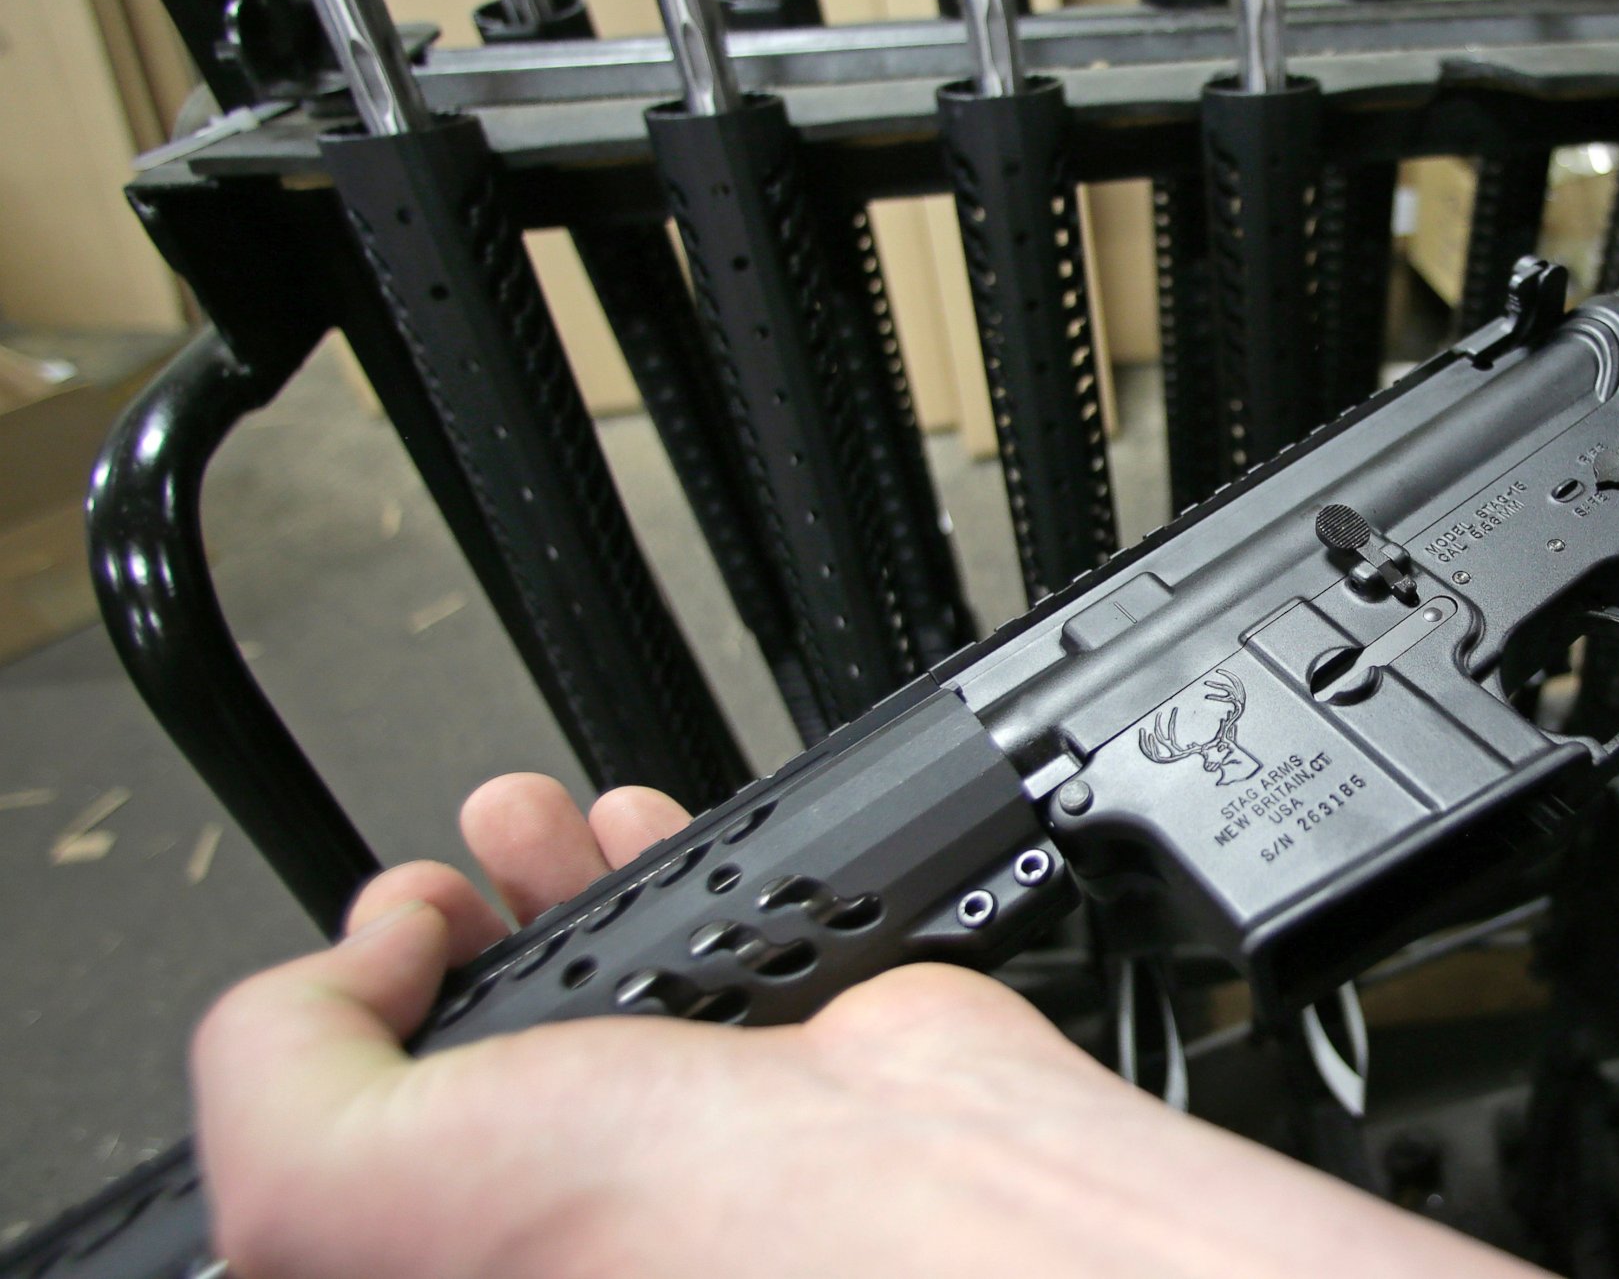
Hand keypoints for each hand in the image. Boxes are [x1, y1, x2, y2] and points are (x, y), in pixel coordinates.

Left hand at [195, 775, 1540, 1278]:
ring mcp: (674, 1126)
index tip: (368, 966)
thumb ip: (270, 1065)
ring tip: (517, 822)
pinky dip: (663, 866)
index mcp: (448, 1258)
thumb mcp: (339, 1183)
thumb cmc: (669, 1232)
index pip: (345, 1150)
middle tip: (436, 894)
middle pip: (466, 1042)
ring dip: (540, 874)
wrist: (908, 1190)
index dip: (331, 1032)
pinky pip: (697, 937)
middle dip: (441, 931)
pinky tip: (629, 833)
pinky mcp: (775, 1056)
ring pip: (578, 974)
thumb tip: (350, 962)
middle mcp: (559, 1208)